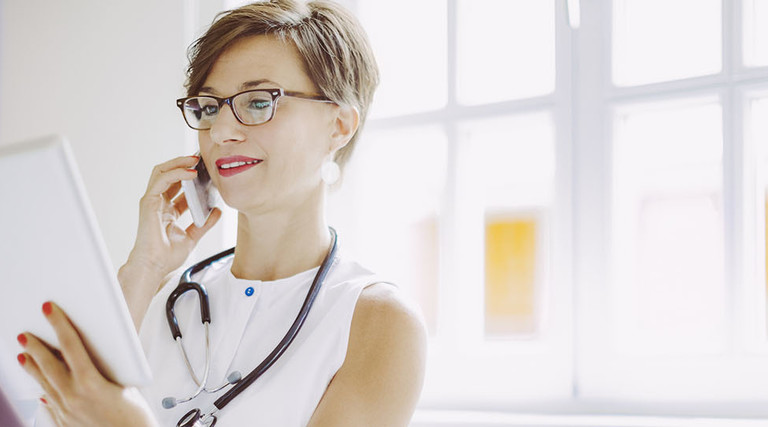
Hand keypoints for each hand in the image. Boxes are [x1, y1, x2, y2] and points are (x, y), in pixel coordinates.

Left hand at [17, 302, 157, 426]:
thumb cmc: (135, 419)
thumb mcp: (126, 385)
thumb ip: (107, 368)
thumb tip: (94, 356)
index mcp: (90, 384)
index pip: (70, 346)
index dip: (59, 324)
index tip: (49, 310)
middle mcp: (73, 398)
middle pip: (49, 365)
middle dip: (35, 347)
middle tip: (25, 333)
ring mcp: (66, 413)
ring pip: (44, 384)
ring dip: (33, 368)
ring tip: (23, 355)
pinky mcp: (65, 424)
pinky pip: (49, 405)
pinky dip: (43, 392)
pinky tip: (41, 390)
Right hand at [127, 155, 220, 278]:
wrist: (154, 267)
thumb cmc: (166, 257)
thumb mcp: (192, 237)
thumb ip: (204, 224)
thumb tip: (217, 211)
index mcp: (167, 211)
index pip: (178, 187)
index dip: (191, 176)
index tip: (207, 171)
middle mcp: (159, 203)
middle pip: (169, 174)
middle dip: (183, 164)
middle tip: (200, 159)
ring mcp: (152, 202)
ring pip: (162, 172)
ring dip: (178, 163)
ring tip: (195, 160)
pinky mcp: (149, 202)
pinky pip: (162, 180)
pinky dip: (176, 173)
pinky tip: (191, 173)